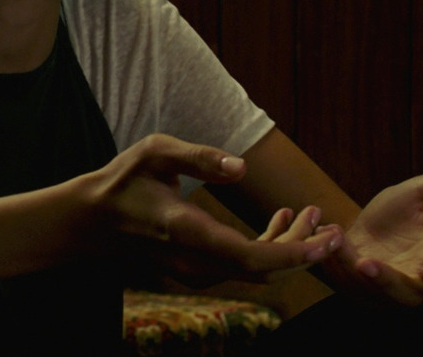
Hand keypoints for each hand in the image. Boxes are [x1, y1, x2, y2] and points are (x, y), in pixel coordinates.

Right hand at [88, 134, 343, 285]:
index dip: (295, 254)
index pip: (252, 257)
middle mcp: (195, 261)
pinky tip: (280, 218)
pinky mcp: (198, 271)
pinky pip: (243, 267)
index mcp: (188, 233)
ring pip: (256, 270)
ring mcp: (195, 271)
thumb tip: (241, 168)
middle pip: (264, 269)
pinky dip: (269, 248)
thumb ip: (198, 157)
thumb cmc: (123, 180)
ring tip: (309, 213)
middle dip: (304, 249)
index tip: (328, 241)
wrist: (91, 221)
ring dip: (288, 246)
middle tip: (331, 222)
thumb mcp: (155, 151)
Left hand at [328, 173, 422, 305]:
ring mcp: (387, 287)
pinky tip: (332, 233)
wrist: (365, 218)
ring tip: (352, 254)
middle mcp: (417, 279)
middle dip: (392, 285)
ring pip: (379, 294)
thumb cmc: (406, 209)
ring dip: (366, 276)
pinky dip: (338, 258)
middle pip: (413, 297)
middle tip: (372, 266)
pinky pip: (348, 280)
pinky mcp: (358, 287)